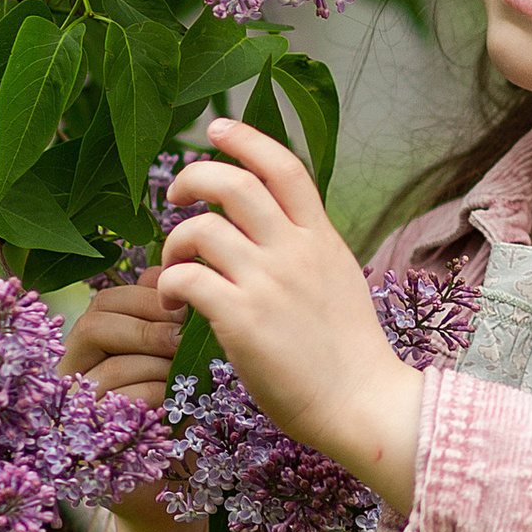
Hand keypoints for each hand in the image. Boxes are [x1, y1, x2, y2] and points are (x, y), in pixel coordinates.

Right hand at [62, 270, 245, 531]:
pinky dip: (154, 397)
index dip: (144, 297)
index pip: (105, 301)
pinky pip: (118, 405)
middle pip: (95, 322)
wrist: (176, 495)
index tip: (185, 309)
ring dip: (157, 364)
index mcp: (92, 348)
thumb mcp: (176, 364)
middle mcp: (73, 376)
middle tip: (184, 339)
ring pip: (109, 365)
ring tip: (187, 372)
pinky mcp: (88, 445)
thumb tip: (172, 276)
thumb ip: (167, 325)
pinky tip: (178, 403)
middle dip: (148, 327)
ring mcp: (75, 411)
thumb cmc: (180, 422)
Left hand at [158, 114, 423, 522]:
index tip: (217, 128)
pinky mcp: (242, 319)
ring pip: (201, 229)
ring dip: (174, 243)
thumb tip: (273, 227)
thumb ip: (307, 247)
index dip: (246, 137)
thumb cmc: (348, 352)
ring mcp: (268, 283)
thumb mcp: (338, 278)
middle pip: (232, 183)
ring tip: (174, 269)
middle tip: (175, 196)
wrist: (362, 403)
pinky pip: (187, 279)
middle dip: (192, 177)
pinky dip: (170, 286)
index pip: (284, 166)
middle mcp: (294, 250)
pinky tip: (176, 308)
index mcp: (320, 237)